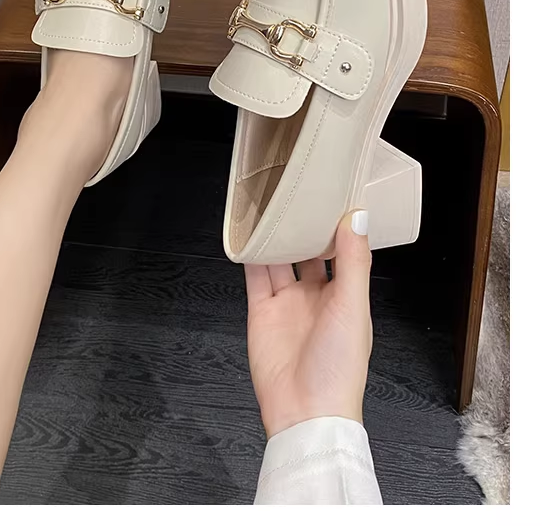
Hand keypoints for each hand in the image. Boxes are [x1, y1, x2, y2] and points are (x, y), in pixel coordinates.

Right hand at [245, 211, 372, 437]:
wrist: (305, 412)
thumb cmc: (339, 369)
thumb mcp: (353, 308)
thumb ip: (354, 262)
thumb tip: (358, 219)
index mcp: (345, 296)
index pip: (342, 252)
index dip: (336, 226)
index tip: (333, 195)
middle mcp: (315, 297)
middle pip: (307, 253)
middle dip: (303, 228)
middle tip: (297, 195)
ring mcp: (287, 304)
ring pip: (278, 261)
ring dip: (275, 238)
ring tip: (270, 208)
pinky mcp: (261, 312)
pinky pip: (254, 277)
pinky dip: (250, 257)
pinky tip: (248, 238)